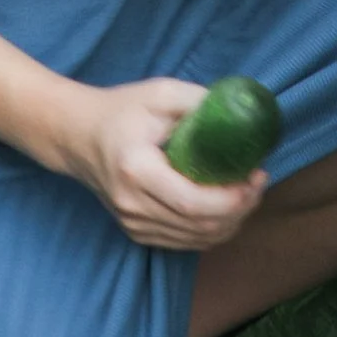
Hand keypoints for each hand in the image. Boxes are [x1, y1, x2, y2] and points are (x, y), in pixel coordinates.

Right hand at [66, 78, 267, 252]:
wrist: (78, 135)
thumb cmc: (121, 110)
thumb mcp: (160, 93)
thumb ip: (200, 102)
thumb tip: (241, 116)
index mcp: (136, 170)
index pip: (192, 202)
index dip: (232, 199)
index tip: (255, 176)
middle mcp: (132, 205)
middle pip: (199, 226)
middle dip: (240, 209)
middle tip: (258, 182)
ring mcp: (132, 223)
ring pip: (196, 239)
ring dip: (231, 222)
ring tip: (247, 193)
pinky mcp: (137, 232)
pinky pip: (185, 242)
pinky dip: (213, 230)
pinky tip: (226, 208)